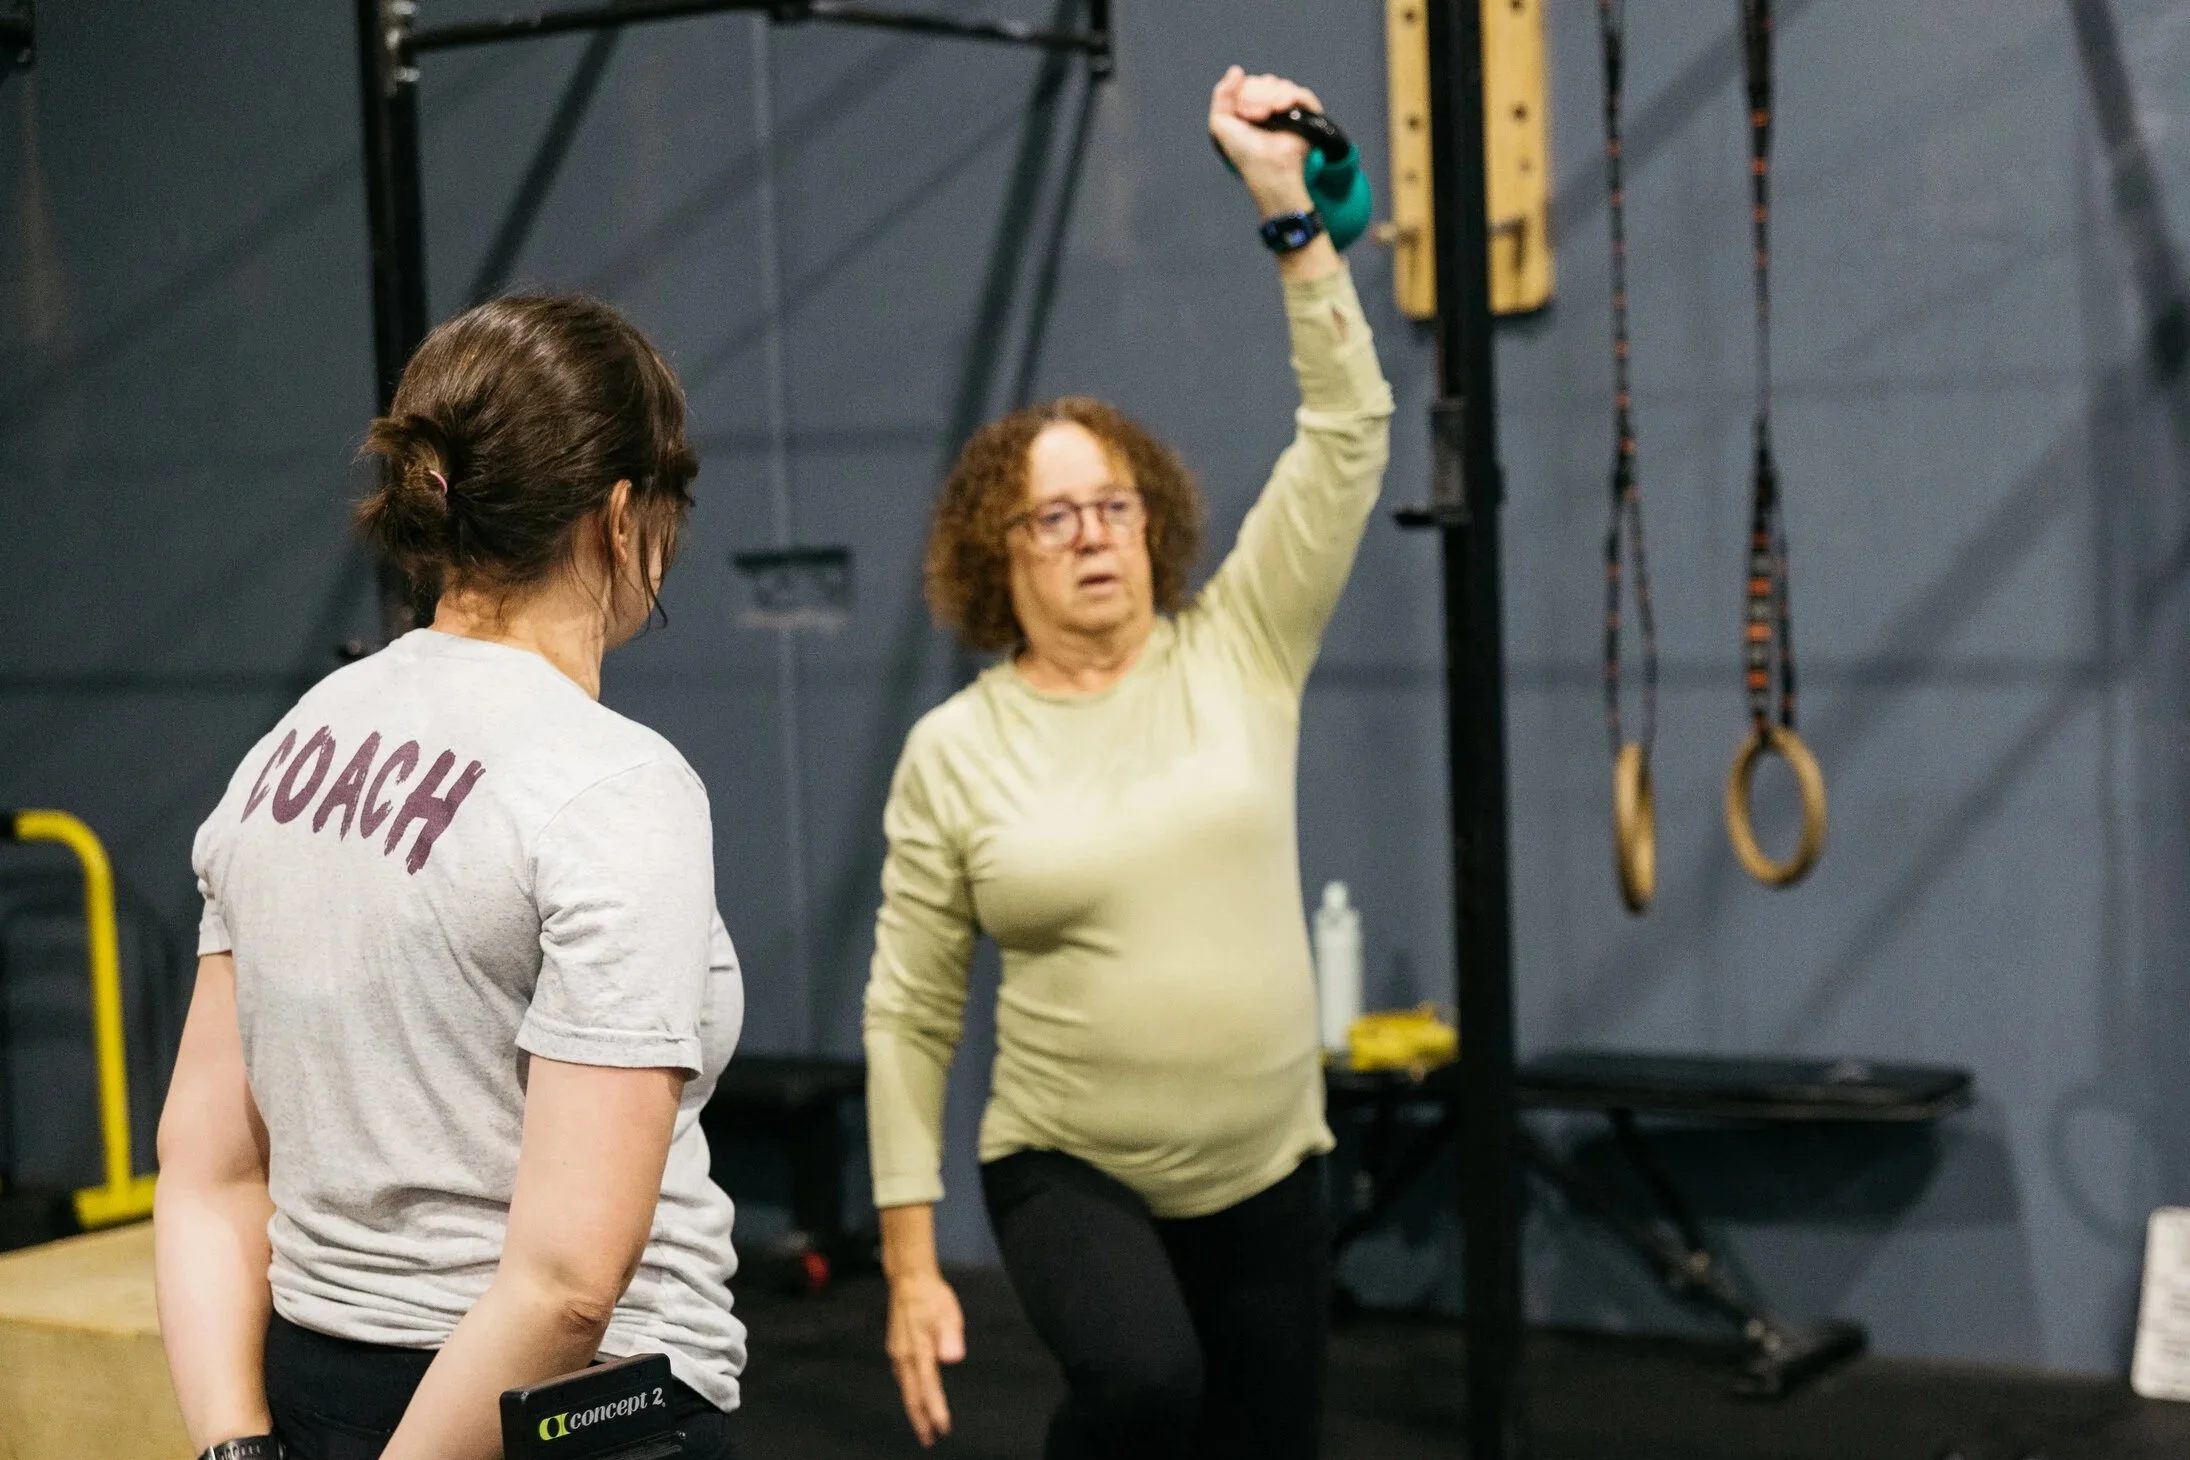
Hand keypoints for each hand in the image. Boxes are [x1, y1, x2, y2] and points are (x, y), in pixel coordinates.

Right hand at [886, 1268, 965, 1447]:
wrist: (909, 1279)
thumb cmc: (932, 1296)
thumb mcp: (948, 1312)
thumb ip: (951, 1337)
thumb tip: (952, 1358)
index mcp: (918, 1350)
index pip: (928, 1387)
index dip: (935, 1409)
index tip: (943, 1427)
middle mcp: (903, 1356)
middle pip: (911, 1395)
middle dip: (920, 1419)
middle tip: (930, 1440)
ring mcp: (897, 1353)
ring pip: (906, 1388)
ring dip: (914, 1409)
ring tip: (923, 1426)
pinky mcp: (896, 1349)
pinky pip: (903, 1378)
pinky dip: (910, 1393)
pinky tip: (915, 1397)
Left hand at [1208, 65, 1322, 216]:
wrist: (1266, 167)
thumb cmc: (1243, 151)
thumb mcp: (1220, 123)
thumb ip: (1222, 94)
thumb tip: (1237, 70)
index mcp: (1252, 109)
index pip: (1250, 83)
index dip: (1244, 92)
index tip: (1243, 114)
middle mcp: (1272, 108)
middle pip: (1266, 81)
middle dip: (1257, 95)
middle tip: (1256, 117)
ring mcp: (1290, 112)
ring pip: (1283, 85)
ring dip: (1271, 97)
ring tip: (1269, 116)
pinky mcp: (1307, 117)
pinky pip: (1302, 94)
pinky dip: (1291, 97)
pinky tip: (1282, 108)